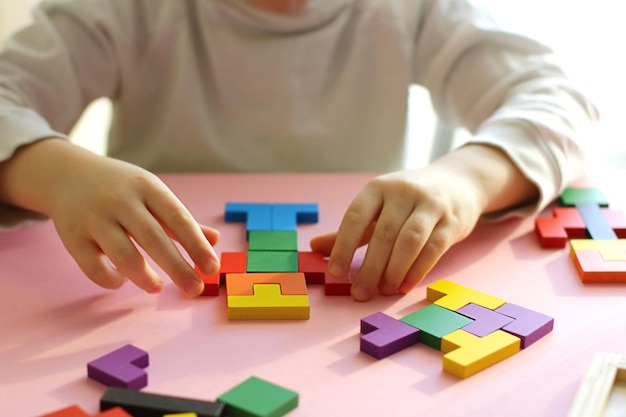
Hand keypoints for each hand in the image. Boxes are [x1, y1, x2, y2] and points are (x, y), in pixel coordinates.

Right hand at [0, 139, 220, 295]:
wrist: (67, 174)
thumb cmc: (122, 189)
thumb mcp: (153, 195)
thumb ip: (181, 220)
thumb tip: (215, 240)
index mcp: (147, 187)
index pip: (178, 218)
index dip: (197, 245)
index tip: (213, 268)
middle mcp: (121, 200)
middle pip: (154, 239)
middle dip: (178, 268)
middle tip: (194, 289)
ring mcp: (94, 218)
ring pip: (124, 255)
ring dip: (145, 278)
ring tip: (157, 287)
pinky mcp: (72, 236)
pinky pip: (94, 267)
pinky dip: (111, 279)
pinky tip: (123, 280)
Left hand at [311, 144, 538, 300]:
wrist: (459, 182)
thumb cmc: (408, 200)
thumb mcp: (377, 207)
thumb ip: (350, 230)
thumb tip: (315, 247)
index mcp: (378, 188)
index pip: (356, 217)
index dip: (343, 246)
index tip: (334, 273)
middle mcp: (404, 192)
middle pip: (383, 233)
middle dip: (370, 267)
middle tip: (359, 293)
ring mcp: (430, 205)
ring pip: (409, 241)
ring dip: (394, 270)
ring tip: (383, 291)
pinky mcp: (451, 221)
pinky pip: (433, 248)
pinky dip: (418, 270)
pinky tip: (405, 286)